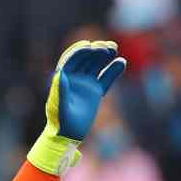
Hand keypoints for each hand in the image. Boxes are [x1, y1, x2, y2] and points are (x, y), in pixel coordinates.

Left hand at [28, 40, 126, 175]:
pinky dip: (113, 71)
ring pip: (96, 66)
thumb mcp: (59, 106)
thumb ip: (60, 90)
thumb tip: (60, 74)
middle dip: (95, 51)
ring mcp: (85, 84)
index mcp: (62, 79)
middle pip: (85, 59)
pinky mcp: (94, 91)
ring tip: (114, 49)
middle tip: (107, 47)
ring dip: (104, 56)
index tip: (90, 46)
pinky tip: (121, 62)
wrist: (67, 135)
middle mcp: (74, 78)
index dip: (80, 51)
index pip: (71, 60)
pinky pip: (105, 78)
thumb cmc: (60, 122)